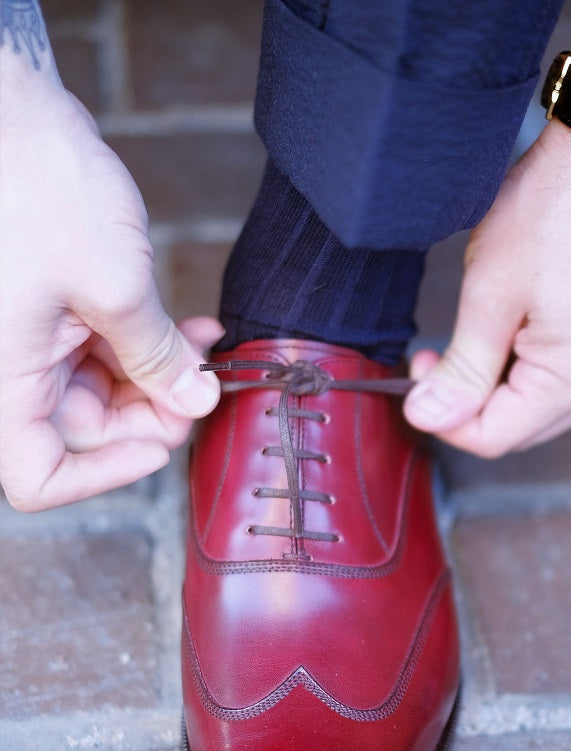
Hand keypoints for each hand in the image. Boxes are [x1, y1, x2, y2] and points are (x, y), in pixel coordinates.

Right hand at [0, 91, 220, 510]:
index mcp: (6, 379)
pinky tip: (189, 329)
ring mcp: (30, 337)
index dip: (102, 478)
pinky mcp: (50, 307)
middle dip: (153, 411)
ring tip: (205, 348)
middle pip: (85, 430)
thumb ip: (157, 357)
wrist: (6, 105)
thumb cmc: (37, 185)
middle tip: (203, 387)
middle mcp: (12, 367)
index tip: (159, 444)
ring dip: (159, 374)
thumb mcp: (114, 285)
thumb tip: (194, 401)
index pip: (37, 478)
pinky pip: (101, 347)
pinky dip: (145, 343)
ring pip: (101, 388)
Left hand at [404, 120, 570, 456]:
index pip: (495, 438)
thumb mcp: (489, 294)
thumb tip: (428, 418)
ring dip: (493, 388)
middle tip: (431, 358)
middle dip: (467, 404)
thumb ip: (460, 369)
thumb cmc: (552, 209)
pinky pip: (561, 381)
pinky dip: (522, 370)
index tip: (416, 378)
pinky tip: (502, 334)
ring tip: (465, 340)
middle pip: (519, 429)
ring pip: (538, 408)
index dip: (444, 419)